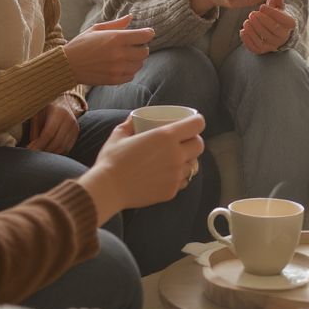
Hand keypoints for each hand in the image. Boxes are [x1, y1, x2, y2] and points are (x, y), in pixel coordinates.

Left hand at [26, 101, 79, 153]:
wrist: (60, 101)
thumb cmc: (44, 108)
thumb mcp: (37, 115)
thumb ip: (34, 131)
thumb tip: (32, 149)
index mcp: (58, 111)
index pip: (49, 133)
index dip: (39, 144)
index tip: (30, 150)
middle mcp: (69, 119)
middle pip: (57, 142)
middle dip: (44, 150)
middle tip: (33, 155)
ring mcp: (74, 126)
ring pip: (62, 147)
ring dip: (50, 153)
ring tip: (40, 155)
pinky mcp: (76, 133)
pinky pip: (67, 148)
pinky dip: (57, 152)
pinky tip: (49, 151)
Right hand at [64, 14, 153, 85]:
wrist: (67, 65)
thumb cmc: (81, 44)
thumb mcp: (97, 29)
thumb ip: (116, 24)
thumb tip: (131, 17)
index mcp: (116, 38)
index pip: (145, 36)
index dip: (148, 33)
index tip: (145, 33)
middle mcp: (120, 54)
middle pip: (145, 52)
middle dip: (142, 47)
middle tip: (133, 45)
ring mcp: (118, 68)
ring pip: (139, 64)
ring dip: (136, 59)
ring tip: (125, 56)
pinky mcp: (114, 79)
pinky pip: (131, 75)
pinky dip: (129, 70)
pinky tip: (120, 66)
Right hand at [78, 114, 204, 222]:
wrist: (108, 189)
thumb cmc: (112, 160)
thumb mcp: (120, 134)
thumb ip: (131, 123)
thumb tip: (135, 117)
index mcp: (166, 136)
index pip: (197, 124)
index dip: (196, 121)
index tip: (191, 122)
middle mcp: (175, 155)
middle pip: (199, 145)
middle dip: (193, 140)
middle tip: (182, 141)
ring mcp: (175, 175)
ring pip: (193, 164)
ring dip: (187, 160)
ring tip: (173, 159)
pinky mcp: (172, 191)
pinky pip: (183, 180)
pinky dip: (178, 176)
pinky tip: (166, 174)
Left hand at [239, 0, 295, 53]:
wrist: (274, 28)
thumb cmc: (274, 13)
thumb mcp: (277, 4)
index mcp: (290, 24)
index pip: (283, 19)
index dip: (271, 13)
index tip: (261, 7)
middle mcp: (283, 36)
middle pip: (272, 29)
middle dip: (261, 21)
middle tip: (251, 13)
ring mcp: (273, 45)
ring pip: (264, 40)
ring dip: (254, 30)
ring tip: (247, 21)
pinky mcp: (263, 51)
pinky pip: (255, 48)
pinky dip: (247, 40)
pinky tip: (242, 30)